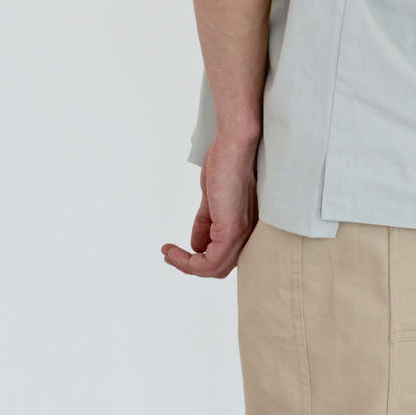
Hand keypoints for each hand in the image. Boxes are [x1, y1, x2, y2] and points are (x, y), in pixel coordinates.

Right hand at [162, 133, 261, 278]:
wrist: (233, 145)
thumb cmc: (226, 165)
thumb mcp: (212, 200)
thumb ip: (206, 223)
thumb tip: (196, 245)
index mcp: (244, 228)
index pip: (224, 258)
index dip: (200, 261)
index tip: (177, 252)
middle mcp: (246, 235)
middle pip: (219, 268)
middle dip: (190, 266)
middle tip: (170, 256)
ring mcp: (240, 234)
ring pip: (214, 269)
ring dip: (186, 265)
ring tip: (169, 254)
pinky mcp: (231, 229)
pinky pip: (210, 261)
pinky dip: (188, 261)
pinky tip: (173, 250)